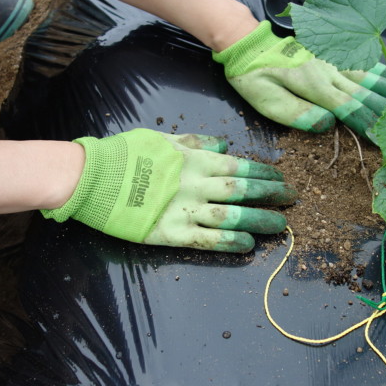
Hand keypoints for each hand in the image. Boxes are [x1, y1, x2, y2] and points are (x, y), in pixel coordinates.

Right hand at [41, 128, 295, 252]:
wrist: (92, 178)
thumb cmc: (125, 154)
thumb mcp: (163, 139)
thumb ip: (195, 142)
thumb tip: (223, 145)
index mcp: (195, 160)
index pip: (240, 166)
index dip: (264, 173)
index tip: (281, 178)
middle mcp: (196, 184)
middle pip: (243, 190)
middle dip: (271, 195)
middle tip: (293, 200)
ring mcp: (185, 210)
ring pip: (232, 216)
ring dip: (259, 221)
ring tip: (280, 225)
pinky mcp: (170, 233)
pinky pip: (207, 240)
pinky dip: (230, 244)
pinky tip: (248, 246)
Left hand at [213, 21, 385, 139]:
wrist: (249, 43)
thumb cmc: (255, 76)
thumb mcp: (266, 99)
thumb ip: (297, 113)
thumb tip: (328, 124)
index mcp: (314, 84)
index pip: (348, 107)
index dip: (368, 123)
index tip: (385, 138)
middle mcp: (328, 70)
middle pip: (363, 92)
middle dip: (385, 110)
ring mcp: (331, 61)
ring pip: (366, 76)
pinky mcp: (330, 57)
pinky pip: (359, 65)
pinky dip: (378, 73)